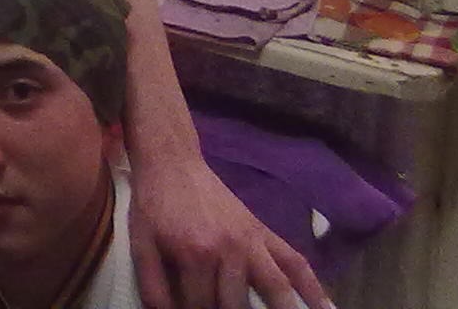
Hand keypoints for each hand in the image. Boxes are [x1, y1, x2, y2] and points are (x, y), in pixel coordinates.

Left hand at [128, 155, 330, 308]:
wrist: (172, 163)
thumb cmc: (154, 205)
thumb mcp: (142, 244)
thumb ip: (153, 286)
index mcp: (195, 255)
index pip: (200, 307)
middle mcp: (230, 251)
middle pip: (236, 305)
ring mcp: (253, 242)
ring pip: (276, 290)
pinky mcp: (265, 233)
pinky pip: (296, 262)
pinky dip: (315, 288)